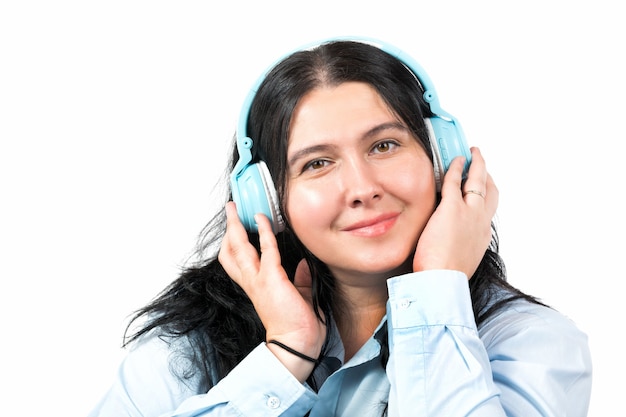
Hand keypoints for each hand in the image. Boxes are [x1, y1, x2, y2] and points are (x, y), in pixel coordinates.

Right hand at [218, 202, 325, 380]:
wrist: (296, 345)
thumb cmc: (297, 326)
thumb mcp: (297, 297)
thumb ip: (298, 280)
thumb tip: (301, 264)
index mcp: (256, 287)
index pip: (236, 262)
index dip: (232, 243)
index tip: (236, 227)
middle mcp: (251, 282)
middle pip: (229, 252)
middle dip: (228, 229)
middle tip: (230, 211)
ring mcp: (259, 280)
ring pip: (238, 248)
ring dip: (236, 225)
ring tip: (235, 208)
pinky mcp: (272, 278)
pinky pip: (266, 249)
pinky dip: (264, 231)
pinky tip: (263, 218)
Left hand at [413, 147, 497, 278]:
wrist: (443, 281)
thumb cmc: (446, 276)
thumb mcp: (461, 260)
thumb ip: (459, 247)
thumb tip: (448, 245)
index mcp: (483, 235)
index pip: (488, 208)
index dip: (487, 194)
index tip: (484, 186)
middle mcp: (481, 221)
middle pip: (490, 190)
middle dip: (486, 173)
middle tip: (481, 162)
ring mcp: (469, 213)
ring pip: (477, 181)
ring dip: (476, 164)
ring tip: (472, 154)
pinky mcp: (452, 208)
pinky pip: (454, 181)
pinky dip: (455, 168)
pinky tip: (454, 161)